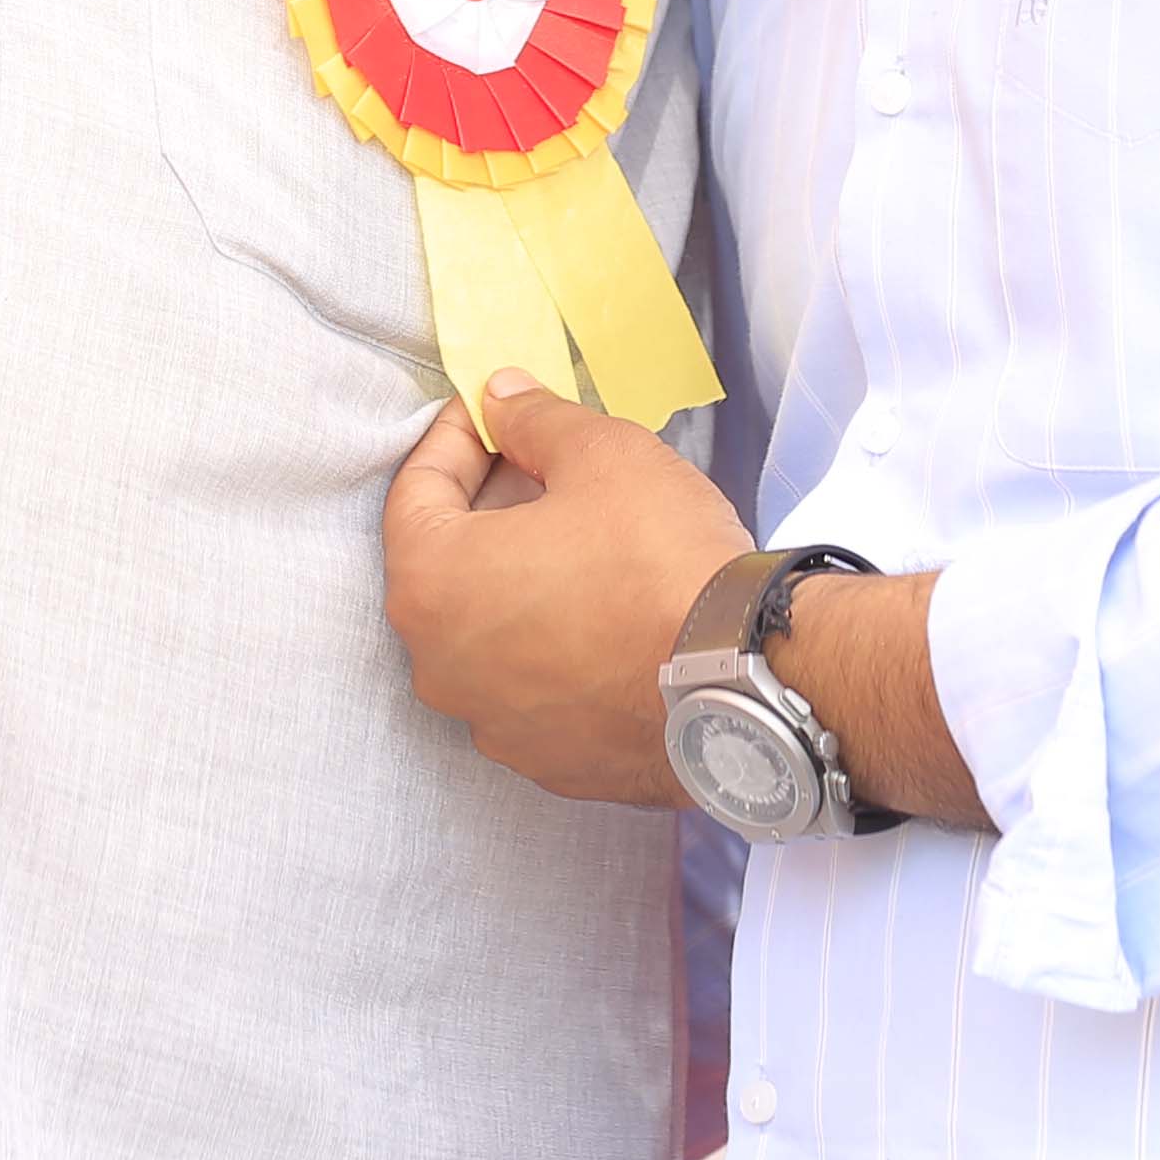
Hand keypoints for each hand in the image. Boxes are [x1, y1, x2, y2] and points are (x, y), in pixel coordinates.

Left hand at [377, 377, 755, 808]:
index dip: (458, 437)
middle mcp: (441, 666)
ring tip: (583, 538)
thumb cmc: (659, 561)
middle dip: (490, 505)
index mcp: (431, 585)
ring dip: (522, 579)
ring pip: (489, 630)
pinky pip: (534, 684)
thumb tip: (502, 398)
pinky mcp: (549, 761)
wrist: (742, 683)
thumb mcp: (602, 455)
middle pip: (448, 563)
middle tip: (543, 463)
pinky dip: (554, 643)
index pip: (416, 490)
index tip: (494, 411)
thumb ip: (535, 420)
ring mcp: (493, 723)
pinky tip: (605, 612)